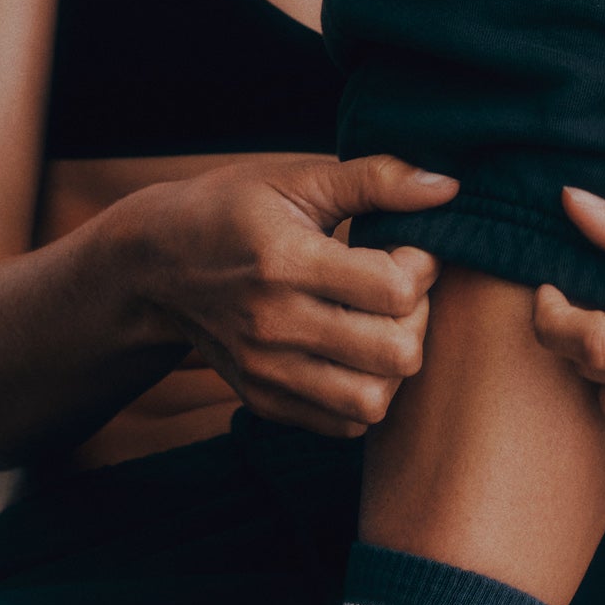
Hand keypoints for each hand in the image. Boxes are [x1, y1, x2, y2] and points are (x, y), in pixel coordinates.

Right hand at [124, 154, 456, 439]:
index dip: (422, 267)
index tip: (405, 250)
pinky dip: (363, 395)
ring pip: (372, 402)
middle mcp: (275, 325)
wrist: (155, 265)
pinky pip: (342, 425)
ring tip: (380, 328)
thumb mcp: (296, 179)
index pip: (395, 290)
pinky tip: (354, 355)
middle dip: (417, 319)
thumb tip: (449, 189)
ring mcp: (266, 371)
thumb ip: (376, 180)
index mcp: (286, 262)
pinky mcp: (262, 400)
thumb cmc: (232, 210)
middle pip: (396, 355)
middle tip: (398, 292)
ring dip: (393, 367)